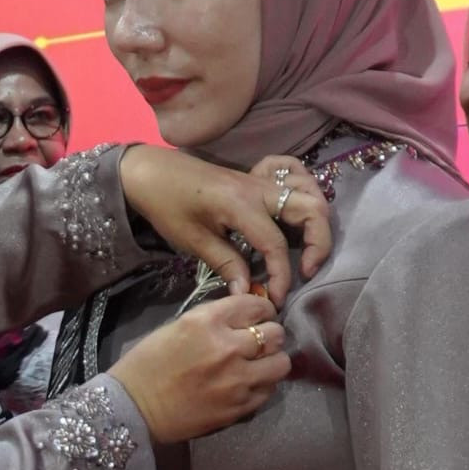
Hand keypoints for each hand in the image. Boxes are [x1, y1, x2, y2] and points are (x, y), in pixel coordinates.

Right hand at [107, 294, 288, 443]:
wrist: (134, 407)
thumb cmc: (147, 363)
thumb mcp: (178, 326)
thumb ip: (214, 320)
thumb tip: (241, 318)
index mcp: (207, 321)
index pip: (256, 305)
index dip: (261, 310)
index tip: (258, 316)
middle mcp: (228, 347)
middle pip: (275, 333)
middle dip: (268, 335)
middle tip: (257, 342)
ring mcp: (238, 379)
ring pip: (280, 363)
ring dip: (271, 361)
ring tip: (257, 365)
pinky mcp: (241, 406)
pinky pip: (269, 390)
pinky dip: (262, 384)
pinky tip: (246, 384)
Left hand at [118, 146, 330, 304]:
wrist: (150, 171)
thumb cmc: (166, 204)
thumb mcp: (192, 240)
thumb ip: (226, 264)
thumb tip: (249, 294)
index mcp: (241, 205)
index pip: (276, 244)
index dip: (281, 276)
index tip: (275, 299)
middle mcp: (259, 188)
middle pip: (312, 210)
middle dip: (319, 244)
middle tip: (306, 271)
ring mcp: (260, 180)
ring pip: (310, 192)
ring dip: (317, 221)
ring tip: (306, 249)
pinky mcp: (256, 178)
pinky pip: (295, 176)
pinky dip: (305, 192)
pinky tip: (295, 216)